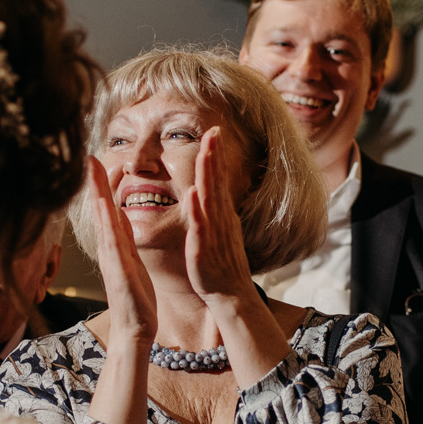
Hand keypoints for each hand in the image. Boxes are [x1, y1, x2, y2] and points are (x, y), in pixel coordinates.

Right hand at [84, 158, 155, 351]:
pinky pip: (115, 245)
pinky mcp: (120, 273)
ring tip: (94, 174)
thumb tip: (119, 215)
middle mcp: (110, 250)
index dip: (102, 185)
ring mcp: (113, 261)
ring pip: (104, 223)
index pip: (108, 209)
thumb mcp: (131, 261)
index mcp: (116, 246)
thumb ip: (124, 239)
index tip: (96, 160)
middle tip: (88, 156)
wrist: (134, 329)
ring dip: (99, 197)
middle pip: (101, 210)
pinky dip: (110, 226)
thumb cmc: (135, 298)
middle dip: (95, 183)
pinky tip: (108, 209)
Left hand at [183, 128, 257, 306]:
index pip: (219, 178)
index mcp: (222, 213)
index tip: (214, 131)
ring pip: (210, 198)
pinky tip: (193, 194)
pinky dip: (197, 210)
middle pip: (217, 181)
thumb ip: (216, 209)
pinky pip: (200, 227)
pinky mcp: (203, 248)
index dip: (217, 155)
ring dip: (208, 175)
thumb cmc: (222, 263)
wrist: (230, 293)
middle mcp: (220, 219)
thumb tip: (208, 190)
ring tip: (206, 152)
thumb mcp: (221, 230)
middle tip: (214, 130)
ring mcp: (213, 232)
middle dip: (215, 155)